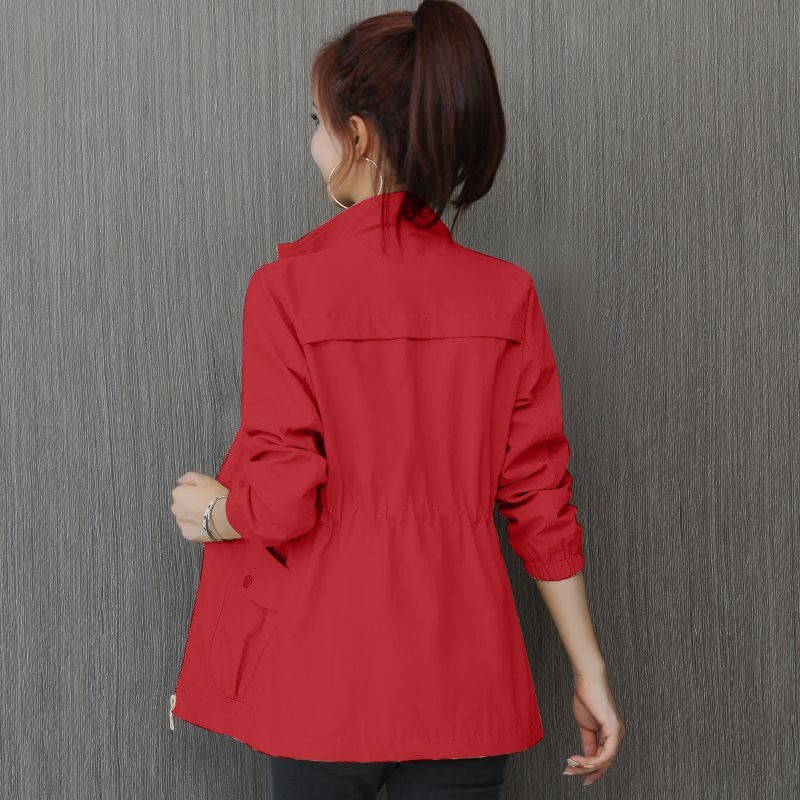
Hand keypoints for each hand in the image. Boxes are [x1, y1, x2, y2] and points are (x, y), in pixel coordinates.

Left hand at [170, 471, 229, 541]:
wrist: (226, 517)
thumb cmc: (216, 496)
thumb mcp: (204, 479)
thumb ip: (189, 477)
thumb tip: (180, 480)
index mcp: (178, 494)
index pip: (182, 490)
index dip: (194, 490)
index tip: (203, 493)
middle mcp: (175, 509)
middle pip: (182, 504)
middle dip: (190, 503)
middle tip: (206, 503)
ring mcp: (181, 523)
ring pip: (185, 517)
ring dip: (192, 515)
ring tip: (208, 514)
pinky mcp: (188, 534)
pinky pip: (190, 528)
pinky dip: (196, 526)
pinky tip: (206, 523)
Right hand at [562, 670, 624, 786]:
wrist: (586, 681)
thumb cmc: (586, 697)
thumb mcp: (585, 726)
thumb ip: (587, 743)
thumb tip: (586, 757)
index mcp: (610, 734)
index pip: (602, 758)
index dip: (590, 769)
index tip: (577, 774)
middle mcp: (616, 735)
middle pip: (604, 762)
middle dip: (586, 770)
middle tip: (570, 772)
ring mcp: (617, 733)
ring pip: (605, 760)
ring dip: (586, 765)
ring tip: (572, 764)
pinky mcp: (614, 729)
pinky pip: (607, 753)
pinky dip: (593, 760)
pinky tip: (581, 760)